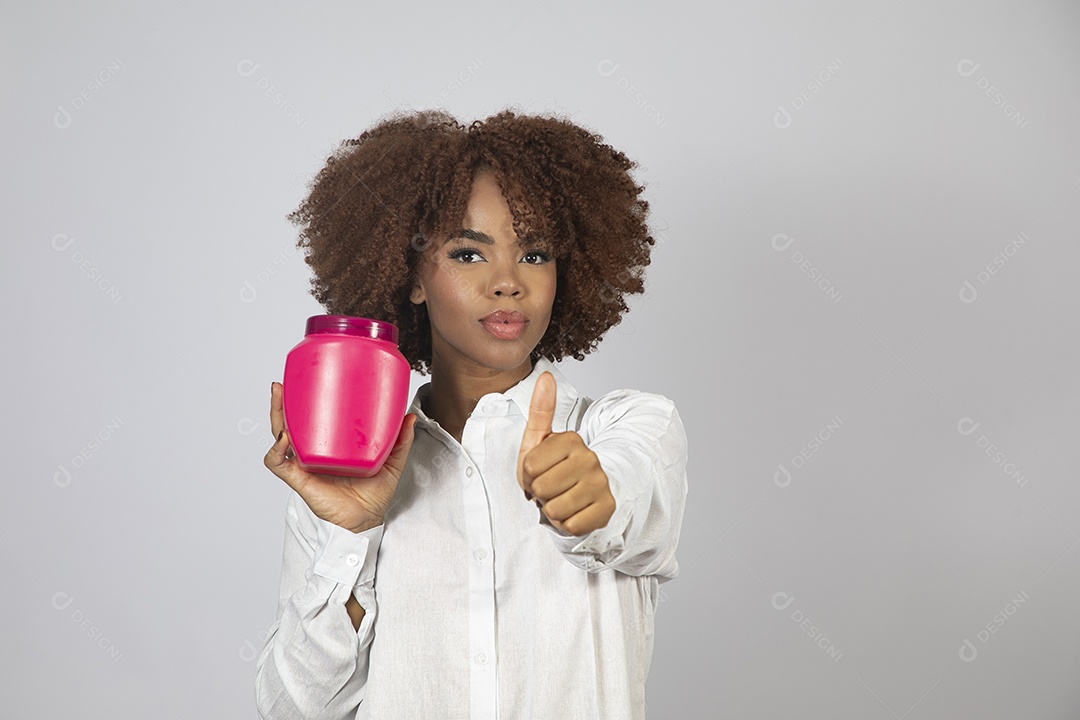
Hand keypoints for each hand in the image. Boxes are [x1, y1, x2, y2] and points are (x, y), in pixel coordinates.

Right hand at [264, 381, 416, 533]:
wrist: (366, 520)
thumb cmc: (374, 494)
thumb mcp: (392, 462)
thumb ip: (401, 441)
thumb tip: (410, 416)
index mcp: (330, 445)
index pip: (312, 420)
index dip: (304, 403)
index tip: (304, 381)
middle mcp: (313, 452)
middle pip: (289, 423)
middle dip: (281, 403)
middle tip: (281, 384)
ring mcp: (304, 464)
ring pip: (279, 436)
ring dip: (275, 416)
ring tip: (279, 397)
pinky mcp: (299, 479)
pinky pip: (278, 463)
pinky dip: (277, 449)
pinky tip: (286, 438)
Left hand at [516, 371, 615, 535]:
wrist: (581, 495)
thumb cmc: (553, 468)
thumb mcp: (539, 440)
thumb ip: (541, 409)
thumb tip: (546, 375)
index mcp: (572, 439)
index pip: (529, 467)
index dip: (528, 475)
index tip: (540, 471)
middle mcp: (590, 459)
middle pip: (541, 488)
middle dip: (539, 493)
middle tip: (550, 487)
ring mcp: (601, 484)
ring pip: (555, 509)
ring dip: (552, 510)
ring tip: (560, 498)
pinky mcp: (607, 509)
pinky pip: (570, 525)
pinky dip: (565, 524)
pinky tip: (573, 511)